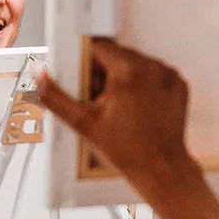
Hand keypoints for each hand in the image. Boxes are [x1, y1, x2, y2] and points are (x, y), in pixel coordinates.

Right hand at [38, 39, 193, 184]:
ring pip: (135, 64)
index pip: (99, 48)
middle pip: (117, 56)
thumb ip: (55, 96)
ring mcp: (169, 76)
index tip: (86, 85)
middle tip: (99, 102)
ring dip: (122, 80)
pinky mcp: (178, 86)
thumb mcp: (82, 123)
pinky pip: (153, 75)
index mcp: (130, 71)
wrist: (160, 170)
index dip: (86, 68)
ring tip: (118, 108)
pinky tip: (134, 109)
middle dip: (103, 75)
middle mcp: (153, 68)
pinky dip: (142, 87)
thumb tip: (40, 76)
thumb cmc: (128, 151)